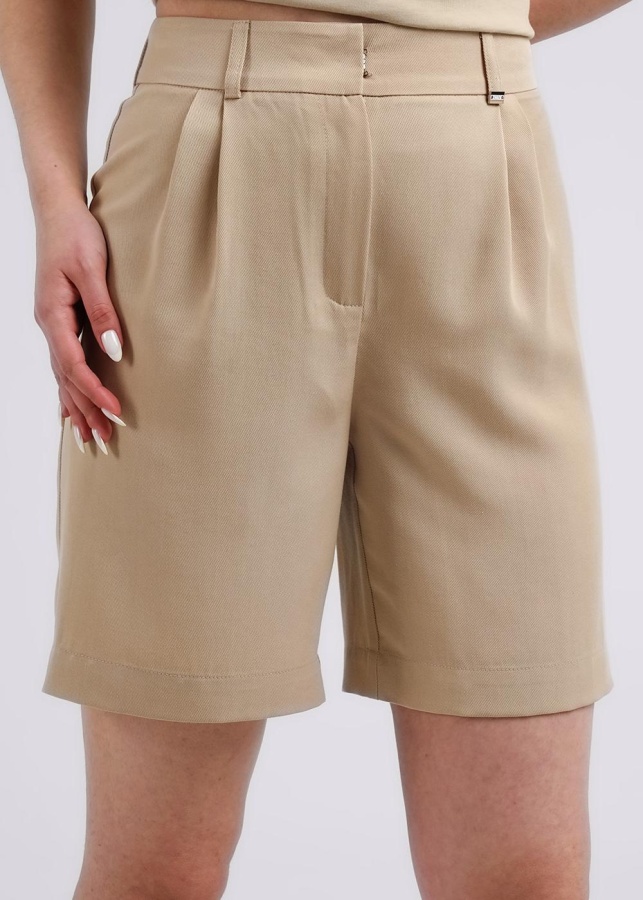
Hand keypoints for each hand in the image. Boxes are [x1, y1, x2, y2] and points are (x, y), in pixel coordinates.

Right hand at [34, 197, 126, 453]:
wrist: (58, 211)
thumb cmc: (76, 235)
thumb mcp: (92, 270)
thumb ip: (103, 312)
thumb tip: (114, 351)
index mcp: (53, 316)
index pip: (74, 366)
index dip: (96, 392)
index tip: (117, 414)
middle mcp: (48, 325)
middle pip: (66, 380)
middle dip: (86, 412)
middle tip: (105, 442)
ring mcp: (51, 325)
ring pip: (62, 376)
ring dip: (77, 407)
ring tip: (89, 438)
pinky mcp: (59, 321)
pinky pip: (62, 364)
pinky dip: (68, 389)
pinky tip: (71, 408)